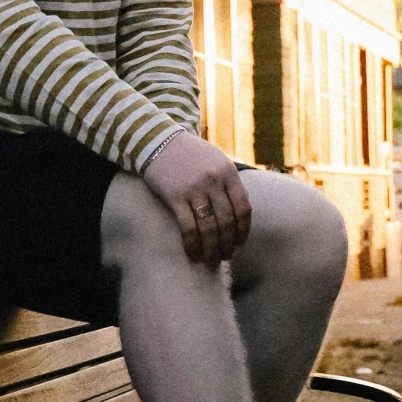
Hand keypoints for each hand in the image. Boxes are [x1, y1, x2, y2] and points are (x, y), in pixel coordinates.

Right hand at [143, 133, 252, 267]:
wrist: (158, 141)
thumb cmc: (190, 154)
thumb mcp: (216, 160)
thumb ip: (229, 183)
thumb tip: (241, 213)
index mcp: (228, 172)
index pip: (243, 208)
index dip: (243, 230)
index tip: (240, 244)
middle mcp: (214, 181)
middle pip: (227, 221)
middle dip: (228, 244)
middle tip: (225, 256)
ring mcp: (195, 188)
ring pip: (209, 228)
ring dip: (212, 249)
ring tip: (211, 260)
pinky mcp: (175, 196)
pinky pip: (188, 227)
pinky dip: (193, 245)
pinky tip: (193, 255)